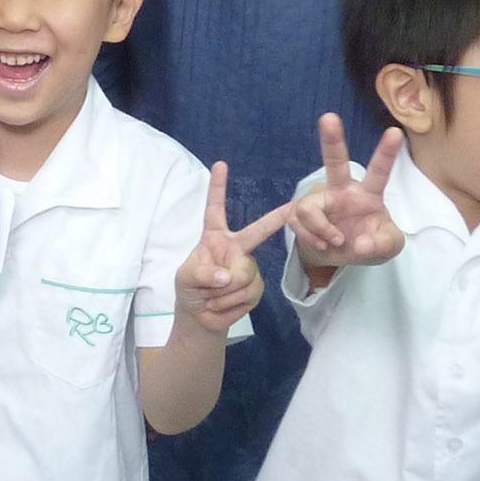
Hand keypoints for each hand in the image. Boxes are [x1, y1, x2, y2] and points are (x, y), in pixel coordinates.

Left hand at [174, 162, 290, 330]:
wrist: (200, 316)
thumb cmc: (190, 289)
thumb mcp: (186, 278)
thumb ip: (203, 274)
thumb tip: (227, 276)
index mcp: (214, 237)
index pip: (215, 209)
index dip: (217, 187)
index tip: (220, 164)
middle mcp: (236, 247)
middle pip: (258, 231)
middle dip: (276, 217)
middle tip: (293, 206)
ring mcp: (248, 267)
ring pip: (243, 275)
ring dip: (223, 293)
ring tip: (210, 297)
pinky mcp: (256, 286)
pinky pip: (247, 293)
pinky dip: (229, 304)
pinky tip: (220, 306)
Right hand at [288, 117, 406, 271]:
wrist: (342, 255)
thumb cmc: (369, 241)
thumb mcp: (388, 246)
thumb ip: (382, 244)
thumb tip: (359, 243)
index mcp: (367, 194)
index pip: (378, 172)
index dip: (385, 153)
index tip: (395, 132)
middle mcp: (342, 191)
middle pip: (335, 162)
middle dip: (331, 140)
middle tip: (329, 118)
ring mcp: (320, 201)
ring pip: (308, 208)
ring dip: (319, 230)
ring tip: (333, 242)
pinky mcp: (300, 212)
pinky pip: (295, 222)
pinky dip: (308, 237)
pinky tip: (317, 242)